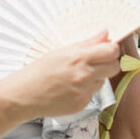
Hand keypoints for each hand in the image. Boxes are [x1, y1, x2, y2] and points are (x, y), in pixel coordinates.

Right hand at [5, 34, 121, 118]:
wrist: (24, 96)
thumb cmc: (38, 72)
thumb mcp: (61, 52)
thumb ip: (87, 43)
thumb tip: (105, 34)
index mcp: (78, 58)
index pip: (111, 51)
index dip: (111, 49)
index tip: (106, 48)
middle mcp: (84, 76)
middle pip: (114, 67)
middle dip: (109, 62)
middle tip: (97, 61)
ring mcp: (84, 92)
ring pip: (104, 80)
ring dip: (97, 76)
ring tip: (77, 75)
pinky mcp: (82, 104)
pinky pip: (93, 93)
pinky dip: (86, 89)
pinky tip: (71, 87)